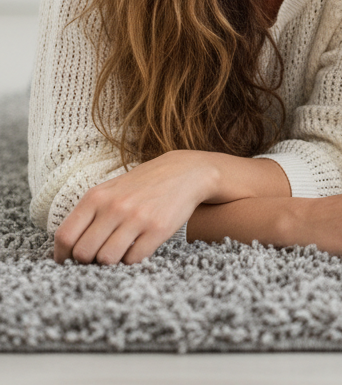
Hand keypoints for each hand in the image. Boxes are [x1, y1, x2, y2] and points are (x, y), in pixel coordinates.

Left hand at [54, 150, 219, 264]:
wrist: (186, 172)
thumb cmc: (143, 184)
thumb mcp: (111, 190)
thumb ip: (89, 215)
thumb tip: (67, 250)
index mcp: (97, 196)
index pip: (65, 236)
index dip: (62, 256)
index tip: (68, 262)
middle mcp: (115, 207)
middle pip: (83, 253)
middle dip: (86, 262)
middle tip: (96, 258)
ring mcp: (137, 218)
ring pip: (106, 259)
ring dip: (109, 263)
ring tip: (118, 254)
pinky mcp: (158, 229)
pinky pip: (133, 260)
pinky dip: (131, 261)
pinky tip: (136, 249)